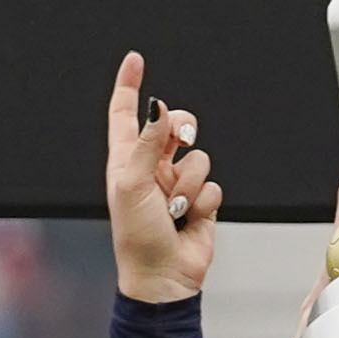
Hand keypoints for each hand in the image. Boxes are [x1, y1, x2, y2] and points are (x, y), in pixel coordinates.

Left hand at [104, 52, 219, 302]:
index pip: (125, 114)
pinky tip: (191, 218)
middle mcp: (151, 168)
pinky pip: (213, 184)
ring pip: (198, 157)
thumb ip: (148, 143)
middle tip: (182, 138)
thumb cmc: (137, 236)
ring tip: (176, 207)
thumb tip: (159, 109)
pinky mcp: (200, 201)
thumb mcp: (133, 183)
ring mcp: (176, 184)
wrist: (163, 276)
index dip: (129, 86)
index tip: (135, 60)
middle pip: (173, 126)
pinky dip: (204, 201)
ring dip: (189, 183)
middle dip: (181, 130)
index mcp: (126, 160)